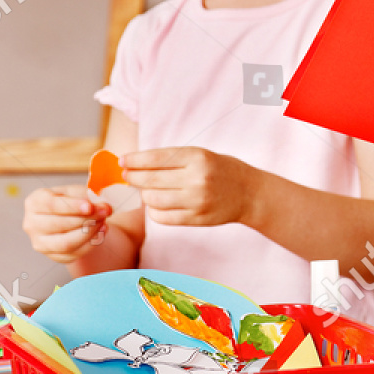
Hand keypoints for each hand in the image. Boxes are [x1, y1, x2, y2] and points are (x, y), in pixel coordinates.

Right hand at [22, 185, 111, 262]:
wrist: (73, 216)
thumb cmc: (73, 201)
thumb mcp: (80, 193)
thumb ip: (91, 198)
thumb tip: (105, 208)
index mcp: (35, 202)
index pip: (50, 205)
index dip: (72, 206)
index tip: (90, 206)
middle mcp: (32, 224)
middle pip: (58, 225)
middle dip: (86, 219)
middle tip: (105, 212)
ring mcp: (40, 242)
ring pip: (65, 244)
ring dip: (89, 233)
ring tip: (103, 222)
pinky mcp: (53, 256)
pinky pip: (74, 254)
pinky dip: (91, 244)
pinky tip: (101, 231)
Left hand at [123, 147, 261, 227]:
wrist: (250, 193)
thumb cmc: (222, 170)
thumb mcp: (202, 155)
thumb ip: (173, 160)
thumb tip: (135, 166)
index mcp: (198, 157)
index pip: (155, 158)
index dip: (135, 160)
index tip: (123, 161)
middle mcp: (197, 178)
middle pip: (150, 179)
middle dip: (133, 177)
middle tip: (128, 176)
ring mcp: (196, 201)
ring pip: (152, 199)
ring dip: (144, 195)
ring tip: (148, 191)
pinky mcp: (196, 218)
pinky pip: (162, 217)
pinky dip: (154, 210)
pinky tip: (158, 204)